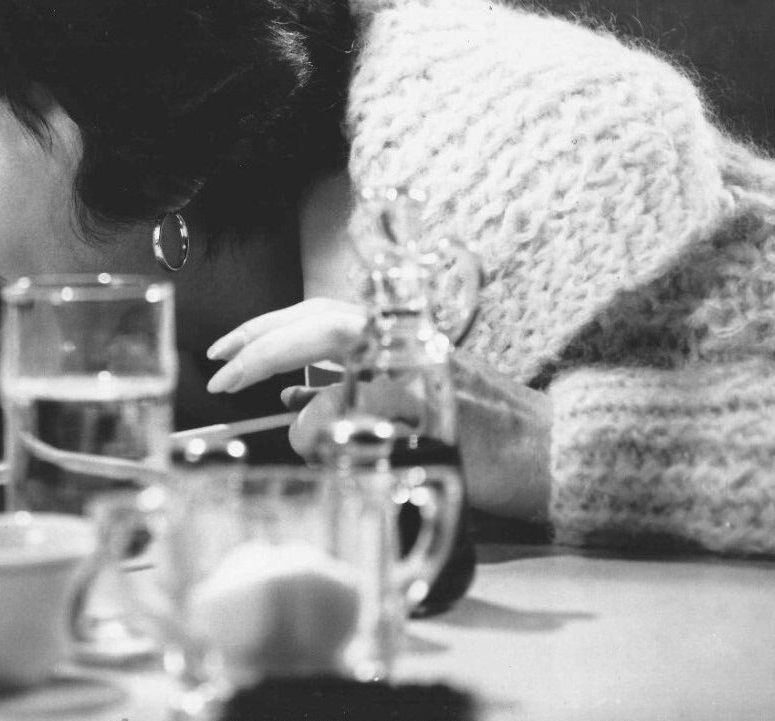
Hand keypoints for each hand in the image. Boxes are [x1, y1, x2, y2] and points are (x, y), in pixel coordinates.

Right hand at [205, 297, 551, 524]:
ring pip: (327, 334)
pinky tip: (290, 396)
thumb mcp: (416, 439)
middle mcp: (398, 334)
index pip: (314, 333)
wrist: (558, 457)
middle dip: (260, 336)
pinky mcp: (411, 372)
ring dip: (280, 347)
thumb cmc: (498, 452)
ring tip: (237, 364)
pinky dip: (312, 372)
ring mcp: (404, 350)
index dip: (263, 354)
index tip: (225, 378)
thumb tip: (297, 429)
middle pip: (314, 318)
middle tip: (216, 359)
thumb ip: (348, 426)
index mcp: (398, 340)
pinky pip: (349, 359)